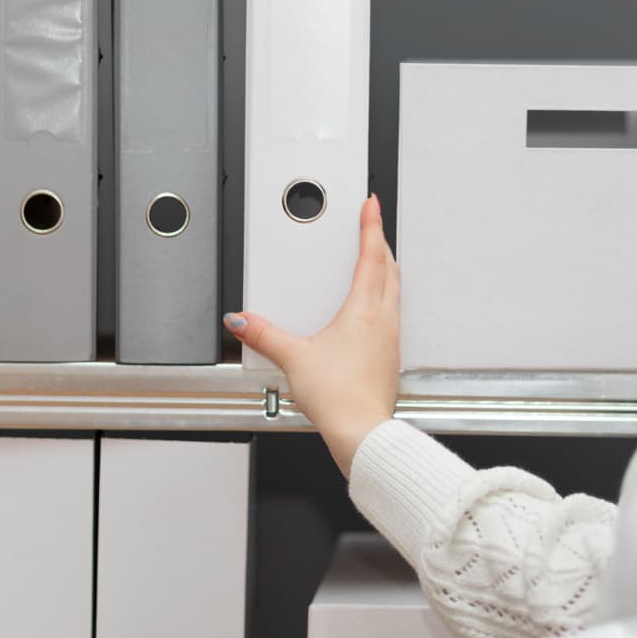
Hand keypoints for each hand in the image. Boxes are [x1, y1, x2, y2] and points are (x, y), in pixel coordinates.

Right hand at [224, 194, 399, 478]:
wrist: (363, 432)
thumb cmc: (339, 398)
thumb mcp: (293, 359)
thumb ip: (264, 335)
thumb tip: (241, 321)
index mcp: (363, 311)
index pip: (370, 256)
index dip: (370, 226)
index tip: (371, 205)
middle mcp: (384, 321)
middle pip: (389, 269)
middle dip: (380, 244)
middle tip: (374, 227)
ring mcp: (391, 340)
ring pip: (394, 292)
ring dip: (386, 271)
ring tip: (375, 262)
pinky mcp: (389, 358)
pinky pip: (392, 316)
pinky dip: (383, 300)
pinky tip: (371, 312)